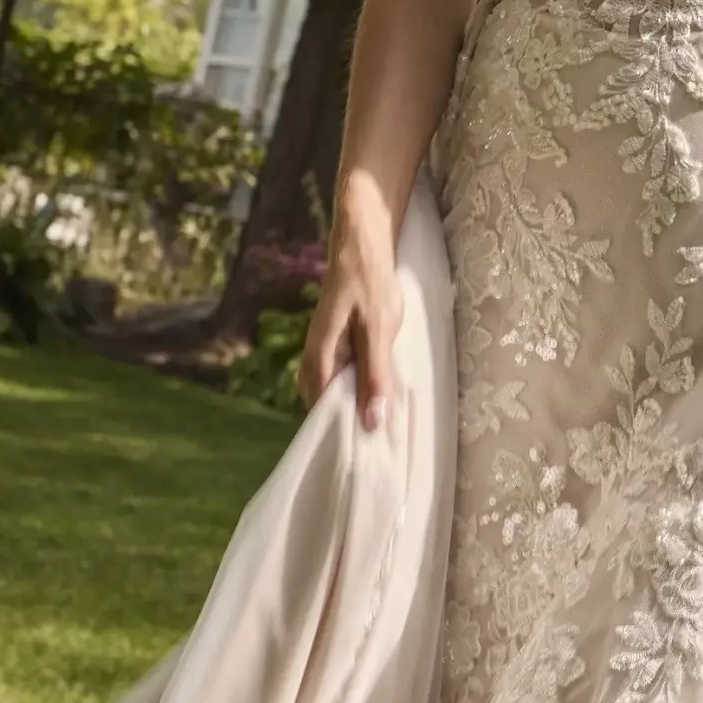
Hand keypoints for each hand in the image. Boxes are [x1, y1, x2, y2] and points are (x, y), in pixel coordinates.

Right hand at [298, 194, 402, 431]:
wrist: (362, 242)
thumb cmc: (369, 282)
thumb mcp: (379, 330)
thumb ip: (376, 375)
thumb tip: (372, 423)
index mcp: (319, 362)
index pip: (324, 417)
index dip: (345, 438)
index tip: (368, 461)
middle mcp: (314, 362)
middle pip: (328, 410)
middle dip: (352, 426)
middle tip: (384, 450)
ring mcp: (324, 354)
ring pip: (337, 395)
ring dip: (360, 407)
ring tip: (388, 428)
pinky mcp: (337, 346)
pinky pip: (345, 379)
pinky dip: (362, 390)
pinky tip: (385, 395)